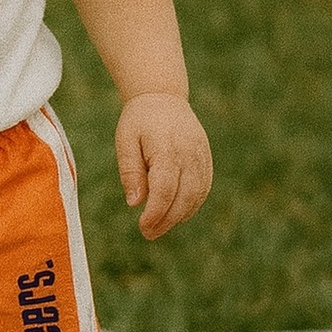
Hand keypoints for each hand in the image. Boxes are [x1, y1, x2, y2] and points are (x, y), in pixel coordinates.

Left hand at [115, 93, 212, 239]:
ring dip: (180, 216)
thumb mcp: (125, 142)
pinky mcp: (206, 158)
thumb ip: (130, 172)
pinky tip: (176, 215)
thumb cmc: (139, 121)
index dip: (156, 212)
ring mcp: (201, 156)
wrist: (163, 97)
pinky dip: (192, 204)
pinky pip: (203, 187)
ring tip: (159, 228)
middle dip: (167, 220)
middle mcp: (190, 153)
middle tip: (149, 234)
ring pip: (197, 195)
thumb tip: (135, 203)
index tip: (143, 226)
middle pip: (184, 196)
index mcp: (167, 148)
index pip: (165, 189)